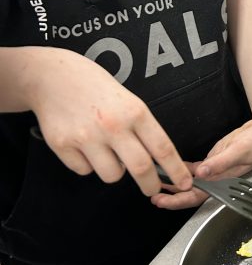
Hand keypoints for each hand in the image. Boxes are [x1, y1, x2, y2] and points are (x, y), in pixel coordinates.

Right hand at [25, 48, 191, 195]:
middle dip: (151, 185)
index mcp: (134, 112)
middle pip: (141, 168)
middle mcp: (113, 125)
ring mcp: (87, 137)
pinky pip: (84, 171)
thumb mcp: (128, 100)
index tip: (184, 182)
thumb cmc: (95, 87)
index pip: (163, 148)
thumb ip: (141, 128)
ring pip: (112, 175)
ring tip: (107, 152)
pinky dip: (88, 164)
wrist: (53, 76)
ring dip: (114, 171)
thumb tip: (156, 160)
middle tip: (152, 188)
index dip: (176, 170)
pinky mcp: (63, 146)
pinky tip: (84, 145)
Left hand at [151, 116, 251, 210]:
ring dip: (174, 184)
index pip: (198, 196)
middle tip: (153, 195)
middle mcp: (218, 179)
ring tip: (157, 183)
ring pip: (191, 182)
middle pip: (190, 193)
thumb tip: (202, 173)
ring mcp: (215, 170)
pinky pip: (196, 169)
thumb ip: (221, 162)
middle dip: (171, 196)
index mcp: (224, 180)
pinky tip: (171, 167)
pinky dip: (182, 169)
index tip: (163, 200)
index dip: (179, 200)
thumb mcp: (240, 150)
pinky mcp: (214, 159)